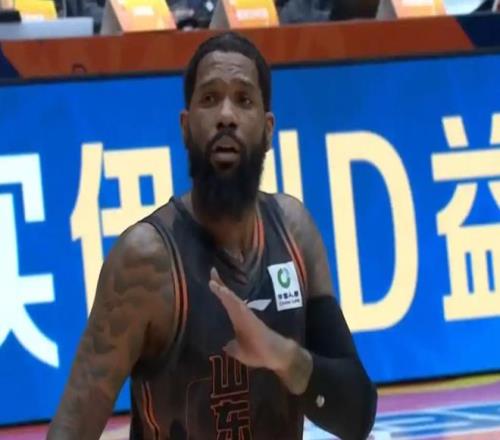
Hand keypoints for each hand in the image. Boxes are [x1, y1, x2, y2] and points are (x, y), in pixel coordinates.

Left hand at [209, 267, 312, 393]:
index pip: (226, 303)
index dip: (219, 292)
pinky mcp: (249, 318)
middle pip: (228, 297)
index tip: (211, 281)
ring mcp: (245, 315)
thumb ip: (232, 347)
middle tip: (212, 271)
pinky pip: (237, 306)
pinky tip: (222, 291)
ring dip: (222, 290)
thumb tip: (225, 346)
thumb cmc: (259, 352)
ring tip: (213, 279)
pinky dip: (229, 298)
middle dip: (219, 284)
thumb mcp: (240, 351)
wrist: (276, 355)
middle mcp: (241, 314)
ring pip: (231, 299)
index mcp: (238, 320)